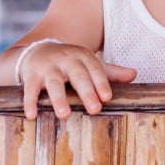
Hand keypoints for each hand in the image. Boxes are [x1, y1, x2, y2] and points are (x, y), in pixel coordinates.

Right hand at [16, 42, 136, 119]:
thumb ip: (109, 72)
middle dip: (86, 91)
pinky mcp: (32, 75)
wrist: (38, 49)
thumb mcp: (89, 64)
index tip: (107, 97)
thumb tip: (134, 74)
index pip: (95, 69)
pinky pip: (30, 89)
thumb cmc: (69, 63)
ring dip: (58, 98)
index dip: (101, 83)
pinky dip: (30, 101)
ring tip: (64, 114)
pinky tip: (32, 115)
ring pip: (54, 82)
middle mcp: (66, 60)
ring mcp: (48, 67)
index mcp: (82, 57)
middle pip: (77, 76)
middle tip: (94, 109)